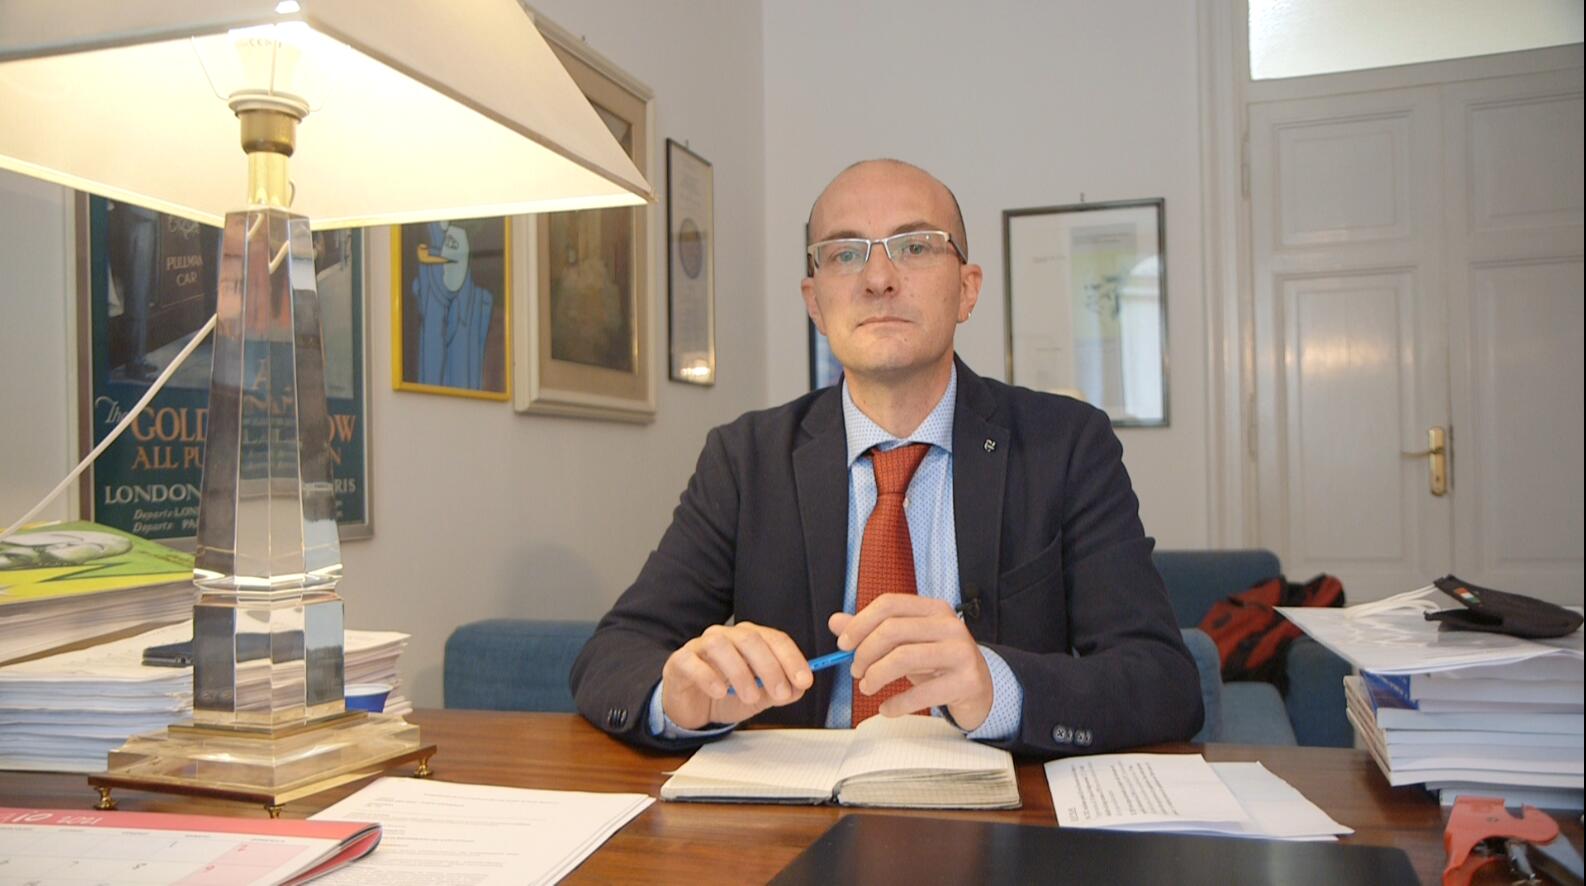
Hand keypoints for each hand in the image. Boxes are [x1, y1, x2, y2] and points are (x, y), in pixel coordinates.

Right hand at [660, 622, 813, 729]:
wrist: (691, 707)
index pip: (775, 639)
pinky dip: (708, 677)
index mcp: (750, 639)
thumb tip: (799, 688)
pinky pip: (692, 662)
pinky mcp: (680, 661)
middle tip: (779, 693)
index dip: (792, 658)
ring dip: (740, 672)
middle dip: (770, 667)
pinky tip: (719, 692)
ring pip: (721, 646)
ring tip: (750, 697)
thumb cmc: (726, 694)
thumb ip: (779, 691)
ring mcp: (701, 646)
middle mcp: (726, 636)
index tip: (804, 680)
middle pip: (750, 639)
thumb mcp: (760, 697)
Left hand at [829, 596, 993, 730]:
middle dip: (865, 653)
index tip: (843, 645)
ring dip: (876, 675)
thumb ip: (872, 631)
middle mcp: (949, 626)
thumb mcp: (906, 643)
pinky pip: (921, 693)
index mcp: (934, 609)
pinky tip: (887, 708)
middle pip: (892, 630)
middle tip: (856, 672)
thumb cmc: (938, 663)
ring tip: (867, 688)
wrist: (981, 689)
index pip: (889, 604)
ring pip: (903, 657)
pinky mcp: (966, 681)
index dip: (860, 623)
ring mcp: (961, 653)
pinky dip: (896, 704)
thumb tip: (836, 622)